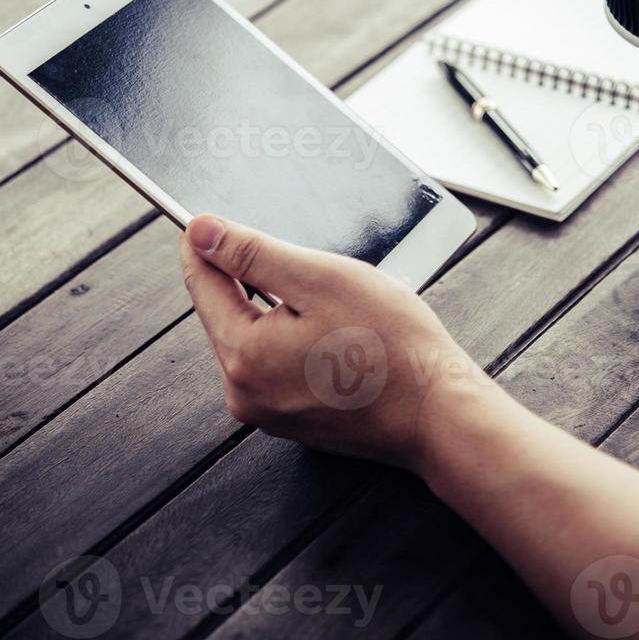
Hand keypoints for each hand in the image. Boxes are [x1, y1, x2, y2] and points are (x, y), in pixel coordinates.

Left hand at [178, 215, 493, 469]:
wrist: (438, 413)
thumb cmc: (394, 348)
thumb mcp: (322, 280)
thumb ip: (254, 254)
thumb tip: (200, 233)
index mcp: (244, 356)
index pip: (202, 284)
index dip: (204, 244)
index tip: (202, 219)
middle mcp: (244, 393)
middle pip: (225, 313)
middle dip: (249, 278)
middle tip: (292, 256)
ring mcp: (267, 412)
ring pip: (252, 338)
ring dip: (274, 309)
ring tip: (328, 301)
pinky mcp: (292, 419)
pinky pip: (275, 364)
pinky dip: (292, 339)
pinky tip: (333, 332)